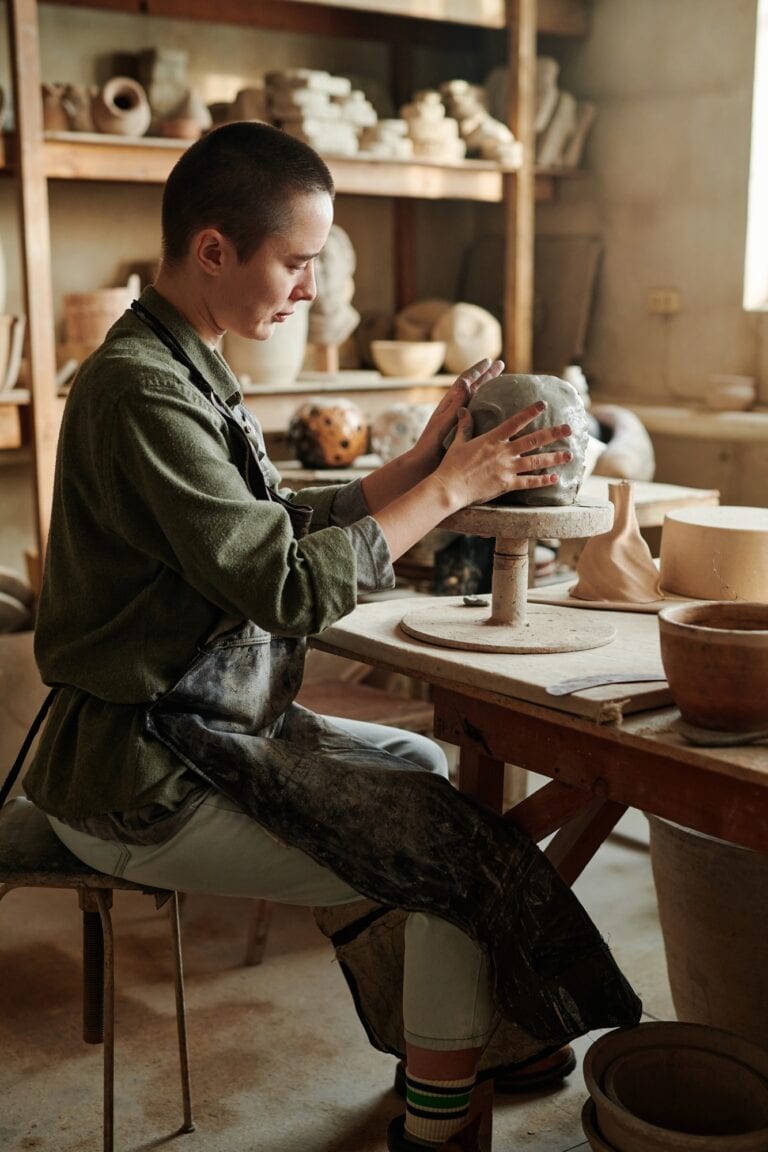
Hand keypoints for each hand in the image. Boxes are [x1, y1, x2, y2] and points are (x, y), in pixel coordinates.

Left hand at [406, 358, 504, 477]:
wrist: (425, 462)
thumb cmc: (431, 444)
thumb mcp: (443, 422)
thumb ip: (454, 405)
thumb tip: (465, 383)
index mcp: (449, 404)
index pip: (465, 381)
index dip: (477, 370)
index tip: (489, 361)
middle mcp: (455, 408)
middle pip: (474, 386)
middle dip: (487, 375)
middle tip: (501, 365)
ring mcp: (459, 418)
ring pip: (477, 398)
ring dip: (489, 389)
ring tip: (501, 381)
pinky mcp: (463, 429)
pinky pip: (478, 413)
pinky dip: (489, 406)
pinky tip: (498, 408)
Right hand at [435, 400, 572, 510]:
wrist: (450, 488)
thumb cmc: (451, 465)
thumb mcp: (458, 442)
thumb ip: (464, 426)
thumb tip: (463, 410)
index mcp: (492, 439)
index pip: (515, 422)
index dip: (530, 412)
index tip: (543, 405)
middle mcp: (503, 452)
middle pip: (534, 440)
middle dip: (553, 433)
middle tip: (569, 429)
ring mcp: (506, 469)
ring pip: (536, 461)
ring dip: (554, 457)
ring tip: (569, 455)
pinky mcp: (506, 484)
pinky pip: (528, 483)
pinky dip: (542, 481)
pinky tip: (554, 479)